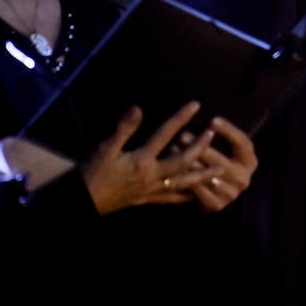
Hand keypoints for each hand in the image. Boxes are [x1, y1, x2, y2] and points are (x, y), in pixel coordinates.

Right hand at [81, 101, 226, 214]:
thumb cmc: (94, 172)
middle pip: (183, 160)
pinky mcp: (150, 199)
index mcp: (143, 160)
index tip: (196, 105)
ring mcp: (153, 189)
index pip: (166, 134)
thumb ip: (123, 129)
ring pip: (184, 182)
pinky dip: (187, 195)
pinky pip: (173, 198)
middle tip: (213, 134)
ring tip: (221, 170)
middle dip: (200, 146)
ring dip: (203, 175)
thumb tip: (137, 108)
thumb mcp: (105, 148)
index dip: (181, 118)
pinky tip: (198, 193)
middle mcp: (153, 175)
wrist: (85, 200)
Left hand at [172, 120, 258, 213]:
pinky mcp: (216, 205)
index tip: (212, 120)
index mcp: (250, 162)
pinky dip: (186, 181)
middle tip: (183, 135)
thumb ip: (219, 136)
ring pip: (208, 177)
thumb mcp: (225, 148)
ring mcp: (231, 194)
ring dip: (190, 164)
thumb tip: (209, 119)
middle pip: (222, 162)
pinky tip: (172, 170)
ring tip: (173, 151)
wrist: (214, 192)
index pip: (243, 144)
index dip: (229, 131)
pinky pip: (200, 192)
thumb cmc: (216, 160)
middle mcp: (244, 179)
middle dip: (201, 148)